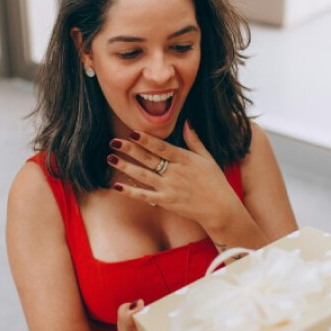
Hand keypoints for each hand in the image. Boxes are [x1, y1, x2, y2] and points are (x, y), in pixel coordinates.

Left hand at [107, 121, 244, 228]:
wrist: (220, 208)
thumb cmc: (214, 181)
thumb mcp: (207, 157)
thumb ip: (194, 140)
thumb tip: (186, 122)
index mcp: (184, 159)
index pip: (161, 147)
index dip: (146, 140)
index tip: (132, 132)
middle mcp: (175, 172)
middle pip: (148, 159)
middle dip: (130, 149)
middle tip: (113, 141)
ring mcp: (169, 188)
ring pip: (143, 175)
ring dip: (125, 167)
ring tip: (111, 157)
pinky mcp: (166, 201)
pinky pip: (145, 196)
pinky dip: (130, 192)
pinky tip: (116, 186)